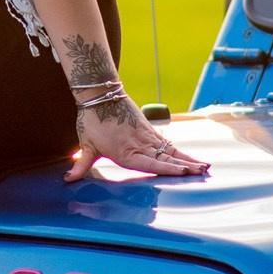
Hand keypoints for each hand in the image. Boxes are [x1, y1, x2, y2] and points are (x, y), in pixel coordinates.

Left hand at [67, 97, 208, 181]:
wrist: (100, 93)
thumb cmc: (92, 119)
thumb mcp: (86, 144)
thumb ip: (81, 165)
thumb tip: (68, 180)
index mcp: (126, 153)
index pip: (151, 164)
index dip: (168, 169)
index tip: (184, 172)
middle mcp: (140, 145)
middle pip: (167, 158)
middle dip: (186, 166)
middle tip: (204, 172)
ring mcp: (146, 136)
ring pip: (170, 150)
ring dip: (187, 159)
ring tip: (204, 166)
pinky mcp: (148, 129)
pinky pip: (166, 143)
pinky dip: (179, 151)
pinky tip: (189, 157)